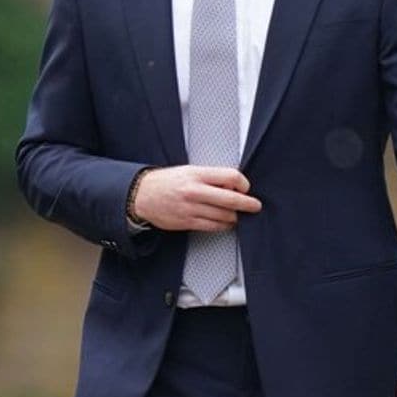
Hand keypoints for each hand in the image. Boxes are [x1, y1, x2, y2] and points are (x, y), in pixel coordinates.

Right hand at [132, 165, 261, 231]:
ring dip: (234, 216)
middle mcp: (195, 191)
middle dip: (248, 204)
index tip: (245, 187)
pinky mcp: (187, 222)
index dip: (243, 183)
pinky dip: (223, 225)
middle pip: (231, 199)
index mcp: (196, 174)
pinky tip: (225, 222)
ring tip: (235, 214)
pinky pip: (213, 226)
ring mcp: (191, 208)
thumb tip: (233, 186)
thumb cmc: (166, 182)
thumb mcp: (188, 171)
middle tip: (255, 206)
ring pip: (224, 215)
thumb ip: (210, 177)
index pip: (230, 177)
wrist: (141, 195)